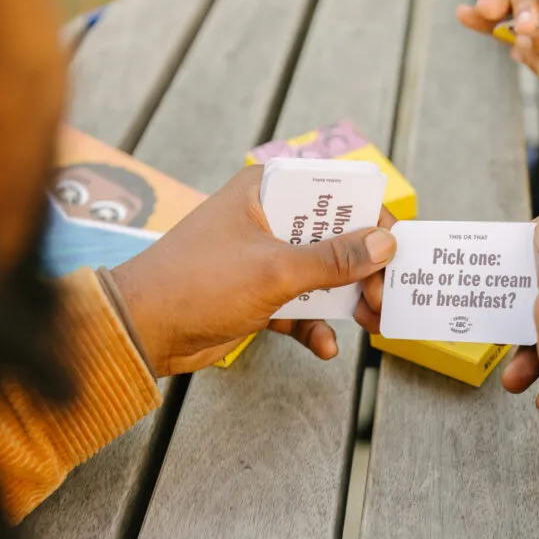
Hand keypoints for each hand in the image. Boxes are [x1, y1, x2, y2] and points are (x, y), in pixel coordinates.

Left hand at [110, 166, 395, 375]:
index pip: (335, 191)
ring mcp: (265, 258)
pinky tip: (326, 347)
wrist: (142, 330)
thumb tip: (384, 243)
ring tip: (372, 323)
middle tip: (383, 295)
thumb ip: (333, 259)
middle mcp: (269, 219)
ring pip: (323, 275)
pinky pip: (301, 307)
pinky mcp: (259, 294)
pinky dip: (316, 326)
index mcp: (268, 190)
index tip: (395, 251)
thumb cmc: (197, 283)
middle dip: (364, 269)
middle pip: (336, 237)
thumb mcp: (274, 270)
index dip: (370, 218)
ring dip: (348, 300)